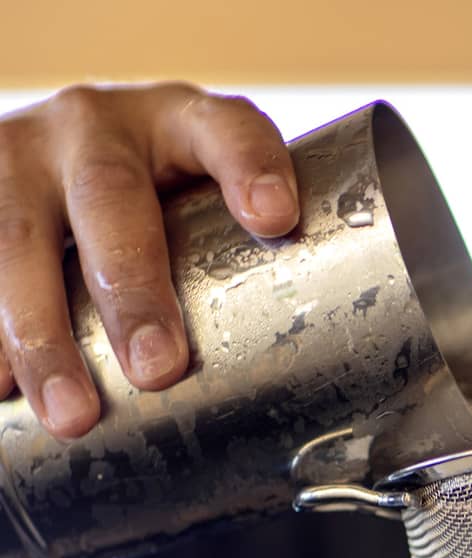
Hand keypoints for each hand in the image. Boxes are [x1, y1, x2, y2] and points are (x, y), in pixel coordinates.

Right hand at [0, 83, 296, 438]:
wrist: (64, 181)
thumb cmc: (174, 224)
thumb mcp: (214, 228)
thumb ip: (262, 284)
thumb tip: (348, 428)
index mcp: (184, 126)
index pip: (227, 129)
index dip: (250, 165)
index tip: (274, 216)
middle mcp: (99, 129)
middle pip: (111, 198)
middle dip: (132, 288)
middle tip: (158, 367)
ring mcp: (24, 158)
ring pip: (18, 236)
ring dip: (42, 331)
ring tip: (72, 412)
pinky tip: (1, 388)